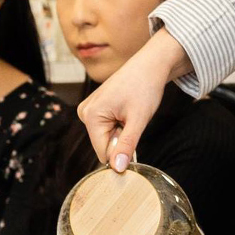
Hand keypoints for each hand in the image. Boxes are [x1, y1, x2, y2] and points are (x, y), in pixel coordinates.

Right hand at [78, 28, 190, 170]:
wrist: (149, 65)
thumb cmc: (145, 88)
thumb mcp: (138, 120)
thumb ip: (126, 146)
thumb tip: (118, 168)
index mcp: (91, 116)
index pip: (102, 153)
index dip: (120, 152)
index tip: (134, 137)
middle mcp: (84, 112)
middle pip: (102, 145)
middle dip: (120, 140)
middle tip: (133, 121)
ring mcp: (88, 108)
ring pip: (105, 136)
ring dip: (120, 132)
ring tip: (130, 113)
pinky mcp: (94, 106)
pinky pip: (105, 127)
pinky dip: (118, 124)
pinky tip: (125, 110)